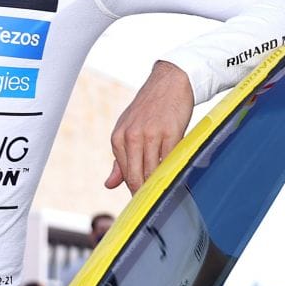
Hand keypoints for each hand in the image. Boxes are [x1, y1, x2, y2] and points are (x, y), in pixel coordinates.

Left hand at [105, 61, 194, 193]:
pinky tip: (175, 176)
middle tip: (154, 204)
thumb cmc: (149, 108)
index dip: (135, 191)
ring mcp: (151, 135)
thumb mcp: (128, 130)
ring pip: (153, 171)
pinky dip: (172, 171)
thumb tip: (109, 185)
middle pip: (137, 177)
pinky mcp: (171, 133)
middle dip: (145, 193)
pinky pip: (170, 161)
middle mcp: (132, 137)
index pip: (125, 174)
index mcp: (118, 138)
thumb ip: (120, 160)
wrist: (170, 81)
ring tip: (165, 192)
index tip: (143, 201)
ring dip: (159, 185)